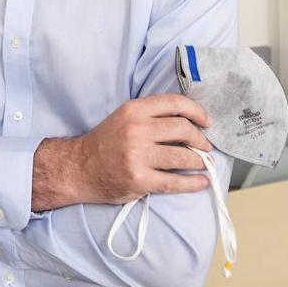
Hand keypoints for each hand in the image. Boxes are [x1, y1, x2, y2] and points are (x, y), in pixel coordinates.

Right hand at [31, 94, 212, 210]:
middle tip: (206, 147)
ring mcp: (137, 156)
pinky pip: (174, 182)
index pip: (174, 103)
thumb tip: (190, 123)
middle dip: (200, 140)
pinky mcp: (139, 179)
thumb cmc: (106, 143)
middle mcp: (136, 130)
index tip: (207, 122)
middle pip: (182, 129)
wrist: (79, 168)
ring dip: (200, 161)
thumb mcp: (125, 118)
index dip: (197, 111)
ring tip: (204, 164)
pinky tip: (201, 182)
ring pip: (182, 156)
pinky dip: (192, 183)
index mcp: (134, 110)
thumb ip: (152, 116)